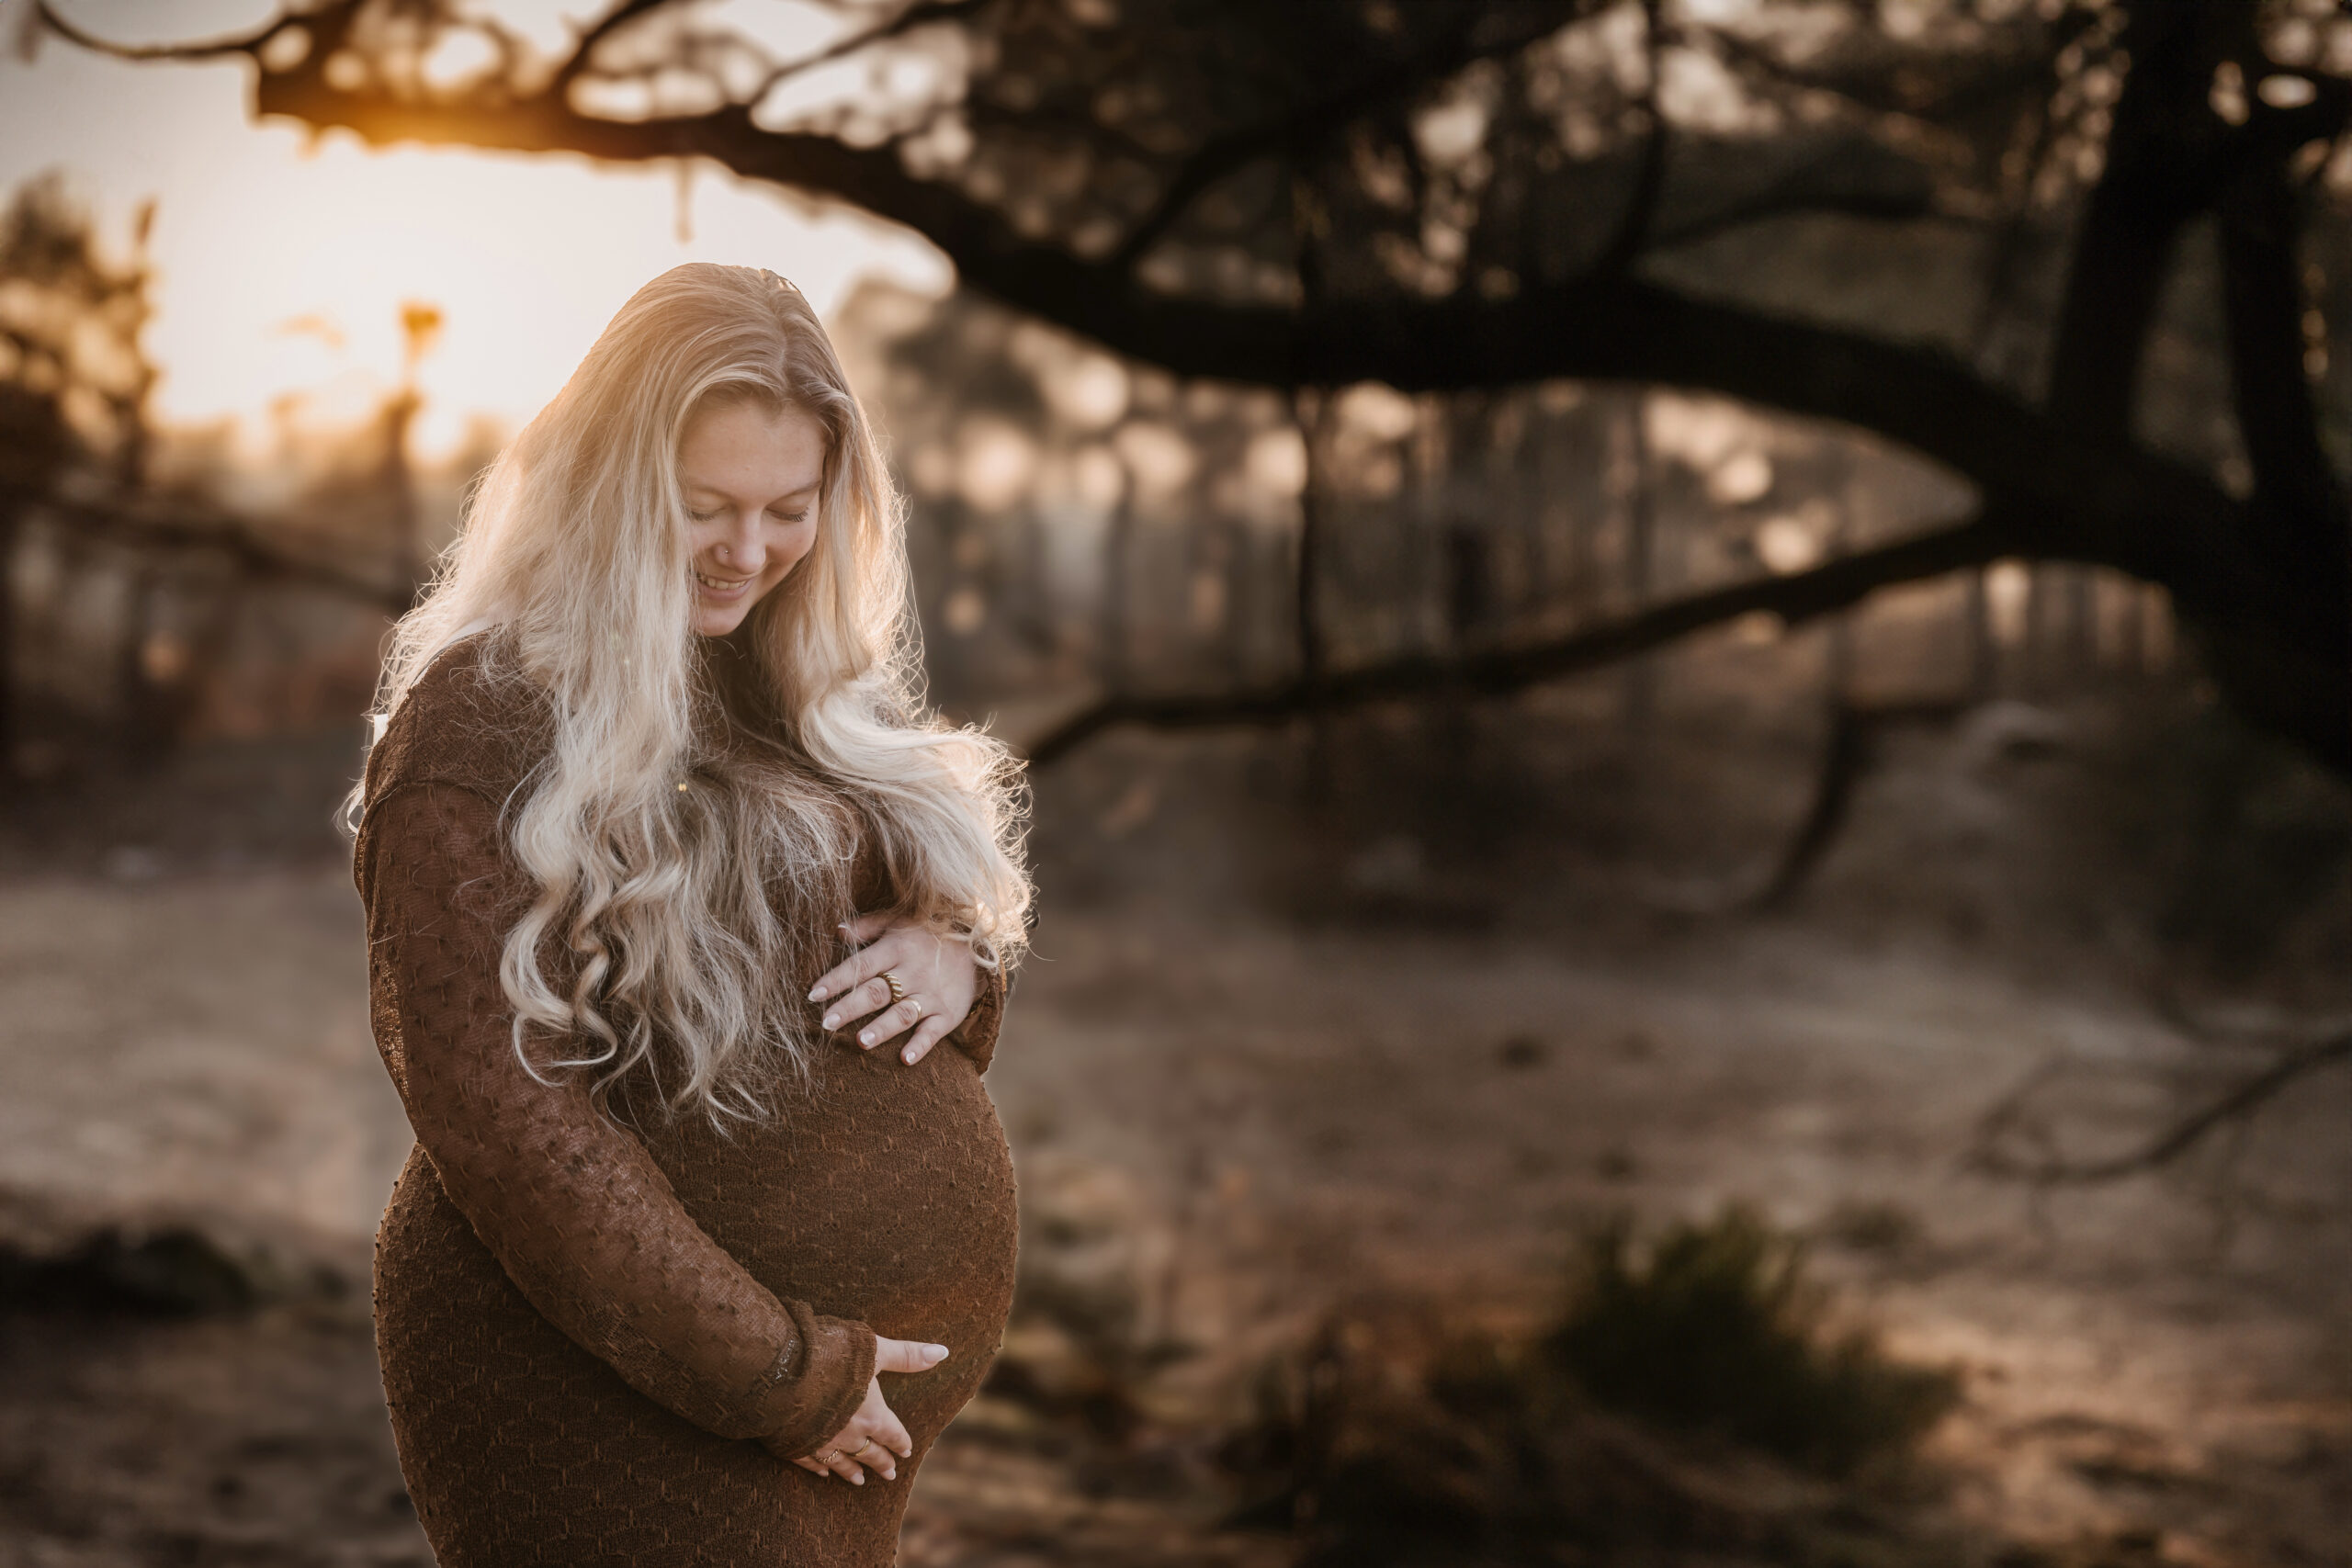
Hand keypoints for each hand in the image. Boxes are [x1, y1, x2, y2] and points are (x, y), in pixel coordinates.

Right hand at [789, 1336, 946, 1483]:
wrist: (781, 1372)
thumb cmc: (832, 1357)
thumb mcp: (875, 1350)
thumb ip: (907, 1355)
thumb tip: (942, 1352)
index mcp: (872, 1415)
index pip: (892, 1433)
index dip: (900, 1442)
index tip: (906, 1452)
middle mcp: (849, 1435)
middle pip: (869, 1453)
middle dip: (880, 1463)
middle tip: (890, 1475)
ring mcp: (821, 1443)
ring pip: (841, 1463)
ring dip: (851, 1472)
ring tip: (859, 1481)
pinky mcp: (794, 1444)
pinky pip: (810, 1462)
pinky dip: (819, 1469)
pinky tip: (822, 1473)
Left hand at [809, 912, 981, 1065]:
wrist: (977, 941)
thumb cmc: (926, 931)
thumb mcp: (898, 920)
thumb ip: (867, 926)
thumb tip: (836, 931)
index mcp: (896, 948)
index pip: (862, 965)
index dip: (837, 979)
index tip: (813, 994)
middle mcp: (913, 972)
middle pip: (878, 991)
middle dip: (851, 1007)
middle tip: (826, 1023)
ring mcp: (931, 993)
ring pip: (903, 1013)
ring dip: (882, 1028)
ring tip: (861, 1042)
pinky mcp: (948, 1012)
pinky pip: (934, 1031)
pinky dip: (921, 1046)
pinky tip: (906, 1059)